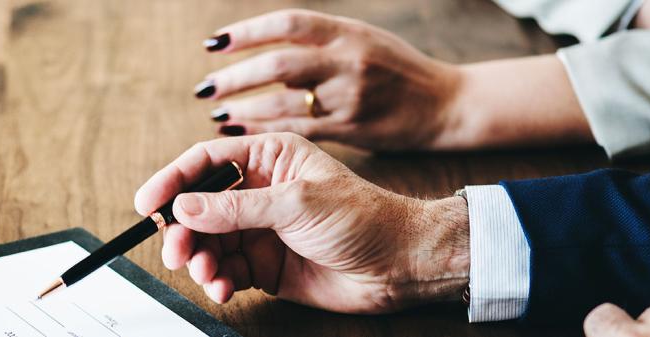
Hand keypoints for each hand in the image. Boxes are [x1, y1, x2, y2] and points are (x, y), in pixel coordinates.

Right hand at [134, 133, 469, 312]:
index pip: (206, 162)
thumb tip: (184, 205)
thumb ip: (236, 208)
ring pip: (208, 243)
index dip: (172, 180)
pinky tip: (222, 287)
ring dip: (199, 260)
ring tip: (206, 273)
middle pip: (199, 206)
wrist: (400, 265)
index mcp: (269, 158)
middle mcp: (260, 191)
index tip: (148, 203)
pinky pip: (225, 271)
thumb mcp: (297, 203)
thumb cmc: (364, 218)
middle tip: (177, 252)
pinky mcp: (264, 265)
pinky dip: (217, 280)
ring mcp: (260, 230)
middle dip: (183, 230)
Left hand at [197, 9, 594, 151]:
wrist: (445, 104)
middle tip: (205, 86)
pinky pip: (298, 131)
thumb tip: (264, 48)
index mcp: (348, 32)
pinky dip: (265, 132)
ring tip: (217, 111)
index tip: (214, 43)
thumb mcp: (362, 39)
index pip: (288, 25)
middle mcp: (348, 62)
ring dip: (245, 108)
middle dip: (236, 76)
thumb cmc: (396, 69)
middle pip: (279, 66)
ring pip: (285, 104)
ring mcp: (350, 97)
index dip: (247, 32)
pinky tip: (240, 132)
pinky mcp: (351, 130)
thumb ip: (318, 42)